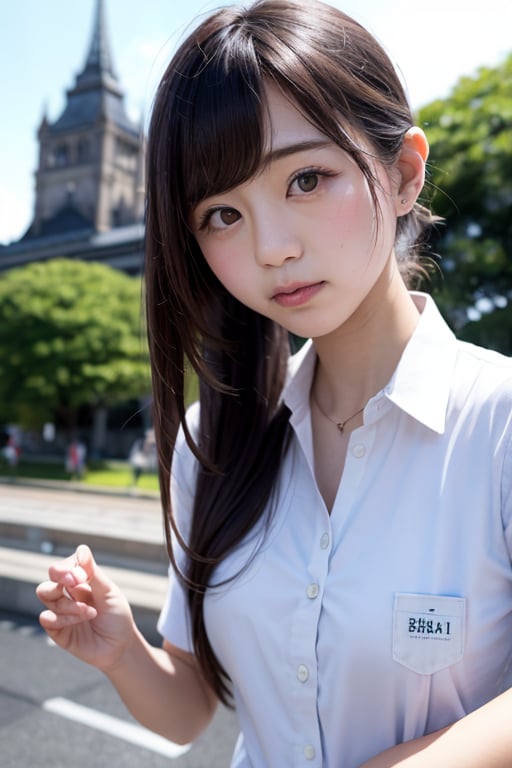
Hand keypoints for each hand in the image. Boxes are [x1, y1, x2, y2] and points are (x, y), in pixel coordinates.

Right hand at [36, 544, 135, 671]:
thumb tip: (81, 550)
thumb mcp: (109, 592)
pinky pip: (46, 618)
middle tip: (76, 582)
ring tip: (89, 612)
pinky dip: (62, 618)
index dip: (69, 566)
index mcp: (81, 581)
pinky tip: (79, 620)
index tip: (81, 575)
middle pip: (50, 578)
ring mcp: (61, 611)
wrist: (120, 647)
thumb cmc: (117, 616)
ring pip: (46, 594)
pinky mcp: (57, 630)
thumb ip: (93, 573)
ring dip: (67, 602)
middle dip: (60, 576)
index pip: (65, 565)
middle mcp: (67, 594)